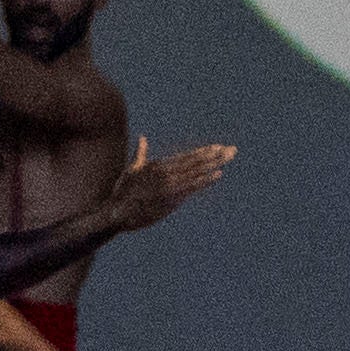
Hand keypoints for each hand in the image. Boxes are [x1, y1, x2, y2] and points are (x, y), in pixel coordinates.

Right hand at [103, 136, 236, 230]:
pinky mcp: (170, 197)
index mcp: (159, 165)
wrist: (116, 212)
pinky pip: (192, 187)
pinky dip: (206, 179)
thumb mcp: (132, 169)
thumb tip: (142, 138)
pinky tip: (218, 174)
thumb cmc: (122, 192)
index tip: (218, 147)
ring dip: (214, 164)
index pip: (187, 157)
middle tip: (233, 150)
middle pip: (196, 161)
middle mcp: (167, 171)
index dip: (204, 152)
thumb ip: (140, 153)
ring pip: (197, 171)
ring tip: (229, 157)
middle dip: (215, 155)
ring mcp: (169, 184)